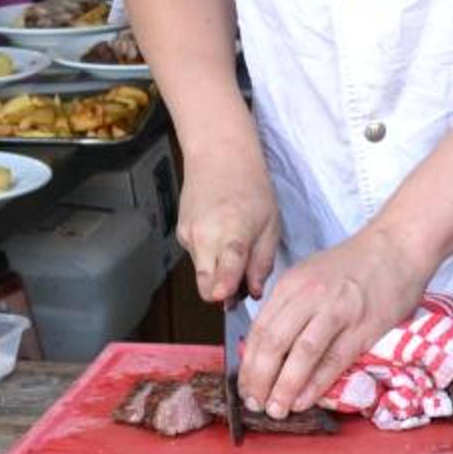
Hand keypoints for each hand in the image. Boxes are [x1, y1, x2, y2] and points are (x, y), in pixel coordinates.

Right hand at [178, 144, 280, 306]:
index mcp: (234, 230)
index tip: (223, 298)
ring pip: (202, 273)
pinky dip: (210, 257)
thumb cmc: (249, 186)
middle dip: (221, 294)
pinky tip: (220, 237)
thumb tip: (255, 292)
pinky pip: (197, 258)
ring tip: (236, 252)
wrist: (219, 155)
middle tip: (241, 287)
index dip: (223, 286)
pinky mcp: (181, 234)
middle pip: (205, 283)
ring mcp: (189, 235)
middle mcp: (206, 235)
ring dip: (218, 274)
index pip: (226, 265)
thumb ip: (263, 261)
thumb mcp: (271, 224)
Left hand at [240, 223, 435, 416]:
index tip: (244, 388)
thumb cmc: (353, 265)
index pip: (260, 329)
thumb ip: (290, 307)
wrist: (396, 246)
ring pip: (301, 353)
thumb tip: (268, 349)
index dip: (248, 364)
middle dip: (259, 378)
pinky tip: (303, 400)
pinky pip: (334, 359)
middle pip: (274, 342)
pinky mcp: (364, 326)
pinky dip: (315, 383)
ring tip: (275, 410)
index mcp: (291, 284)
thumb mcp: (310, 276)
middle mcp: (309, 296)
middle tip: (254, 404)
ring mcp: (337, 310)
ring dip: (284, 386)